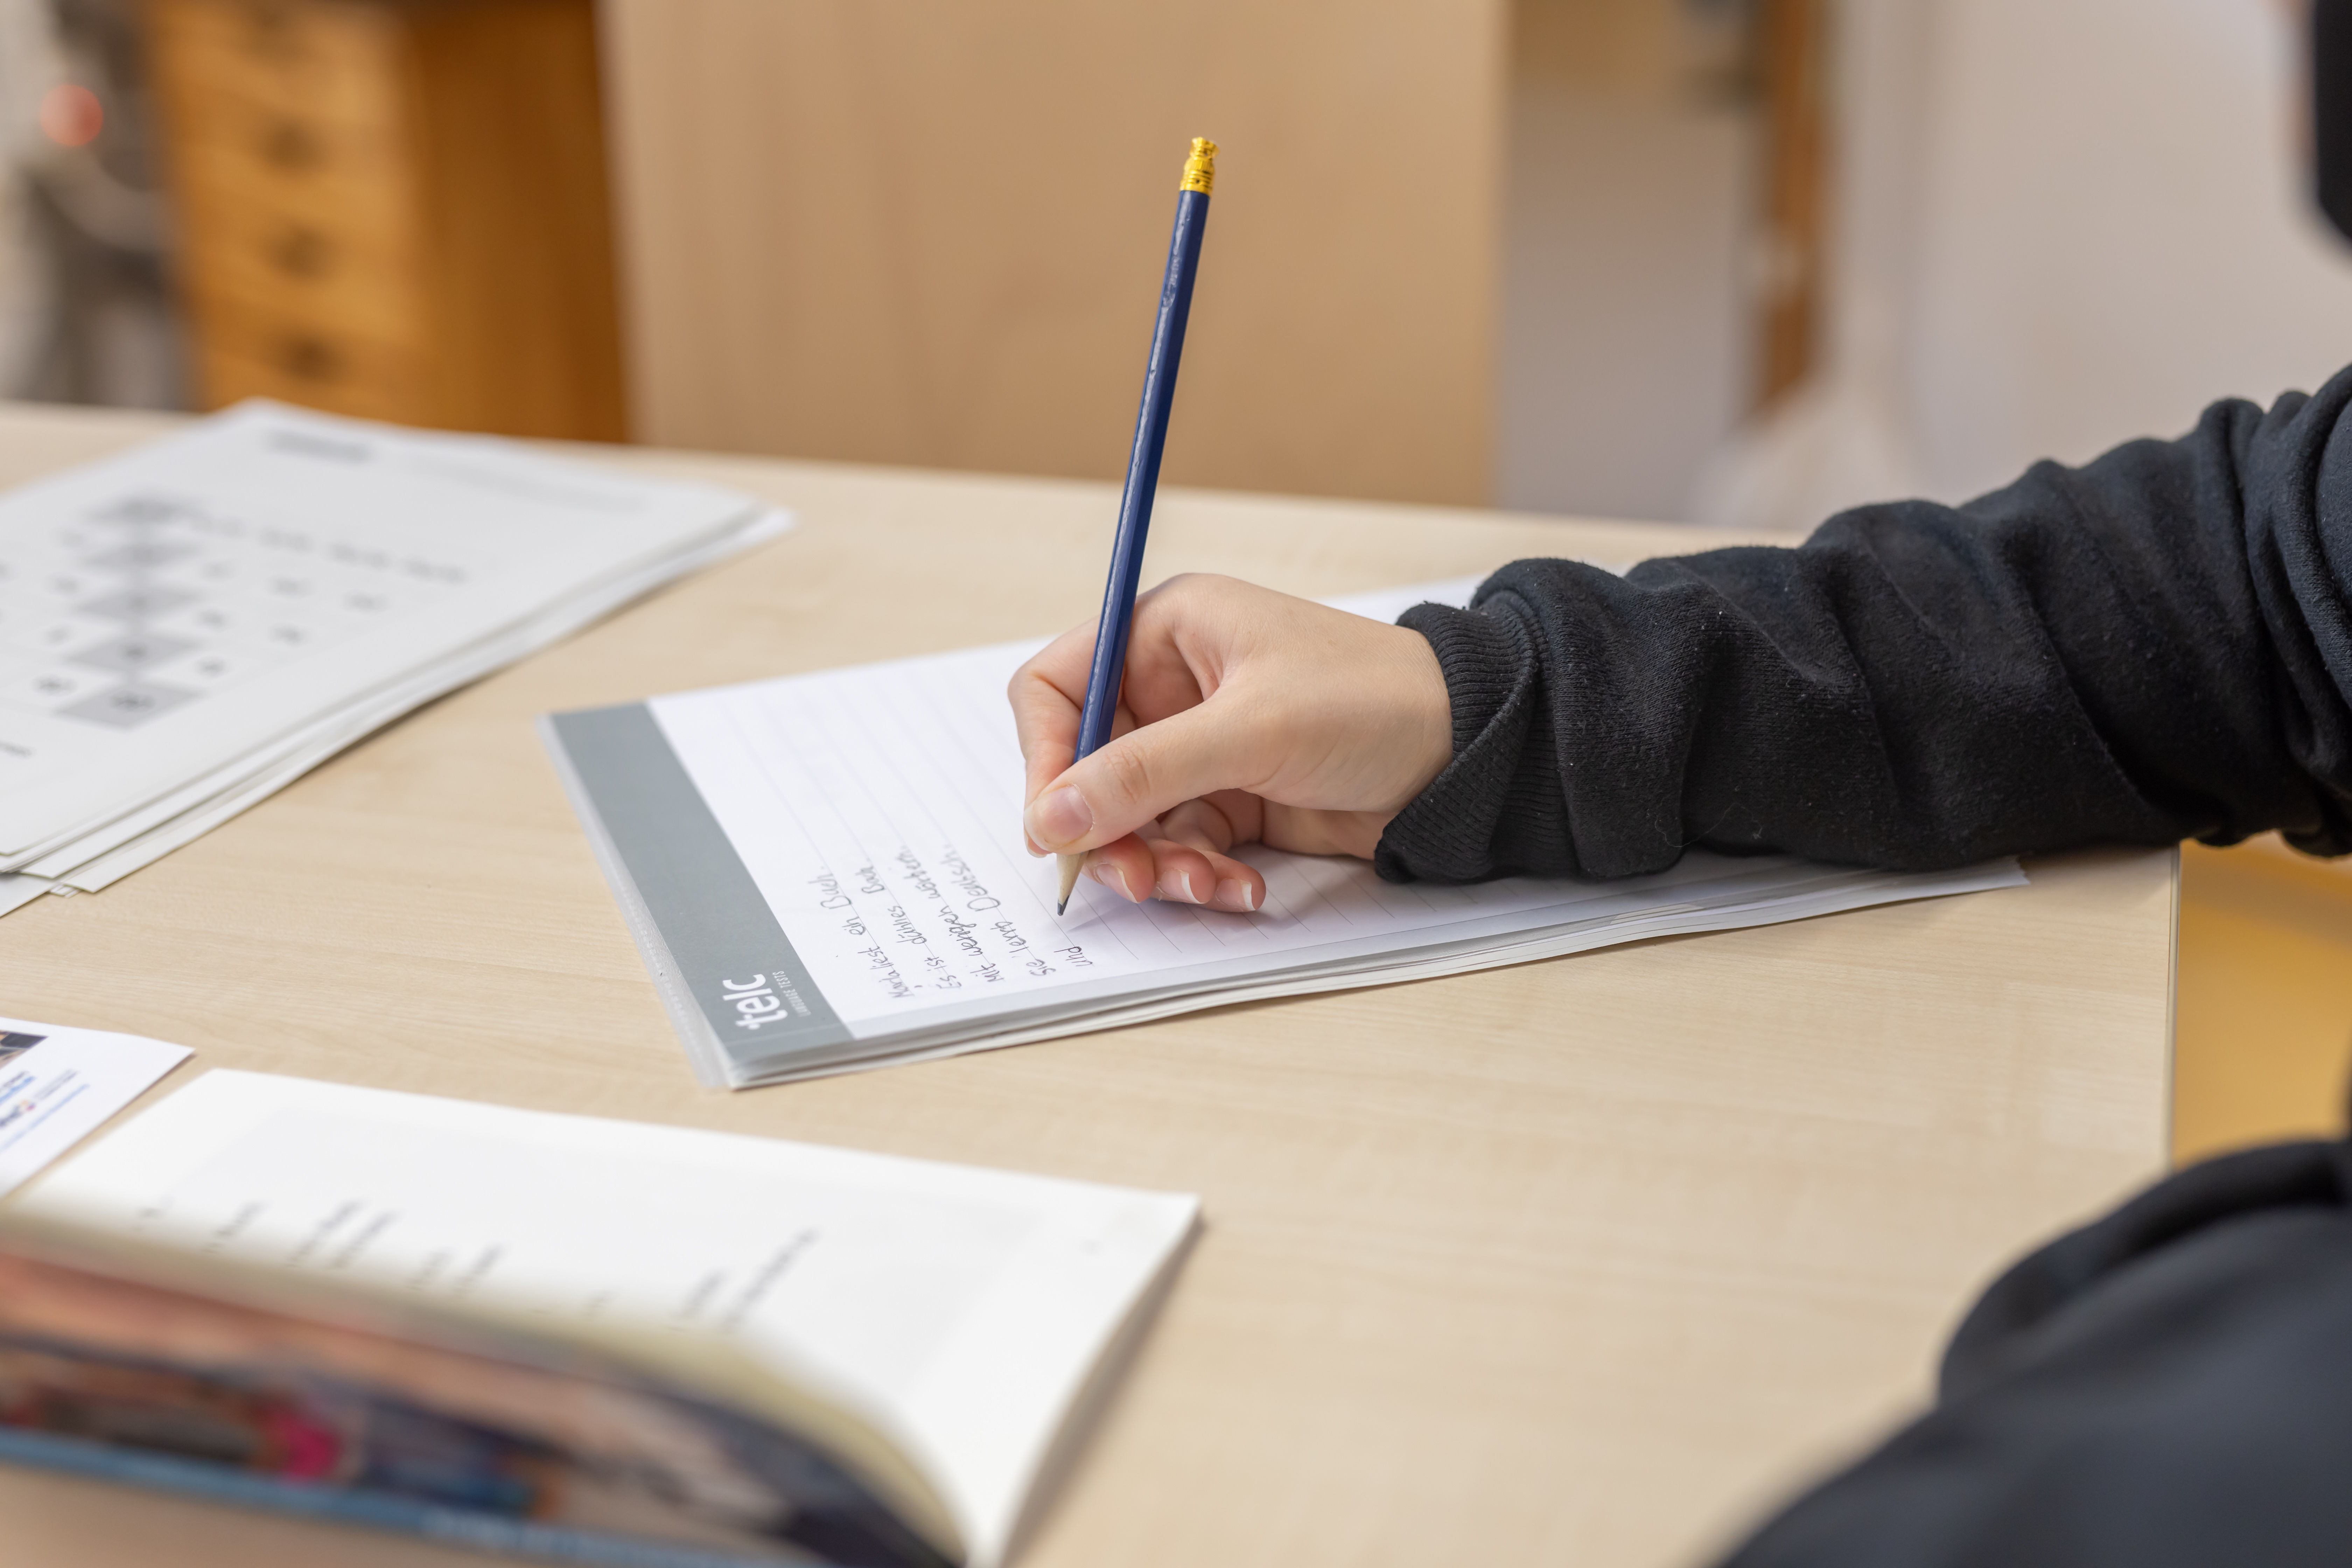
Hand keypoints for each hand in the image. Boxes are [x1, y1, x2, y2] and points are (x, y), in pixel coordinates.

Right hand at [1009, 573, 1453, 910]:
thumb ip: (1143, 773)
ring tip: (1203, 887)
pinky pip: (1182, 849)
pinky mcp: (1234, 801)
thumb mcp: (1250, 729)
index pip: (1057, 689)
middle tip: (1130, 877)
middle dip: (1104, 830)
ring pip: (1131, 822)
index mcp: (1166, 633)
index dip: (1044, 755)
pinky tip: (1241, 890)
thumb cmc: (1373, 701)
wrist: (1469, 751)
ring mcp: (1203, 749)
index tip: (1053, 821)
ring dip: (1156, 865)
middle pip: (1086, 770)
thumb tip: (1049, 815)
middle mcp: (1173, 689)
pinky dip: (1199, 877)